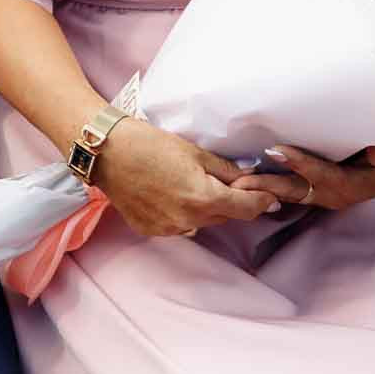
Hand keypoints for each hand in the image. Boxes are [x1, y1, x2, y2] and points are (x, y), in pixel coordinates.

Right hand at [94, 119, 280, 237]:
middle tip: (222, 181)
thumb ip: (225, 170)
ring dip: (203, 207)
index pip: (246, 208)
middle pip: (224, 216)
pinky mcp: (150, 230)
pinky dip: (180, 212)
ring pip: (201, 221)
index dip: (261, 201)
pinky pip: (177, 224)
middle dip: (229, 201)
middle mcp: (188, 219)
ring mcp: (168, 228)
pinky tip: (166, 193)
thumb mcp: (194, 151)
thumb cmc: (148, 143)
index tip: (270, 198)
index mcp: (203, 198)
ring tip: (186, 184)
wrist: (104, 151)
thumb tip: (247, 178)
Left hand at [235, 145, 374, 213]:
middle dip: (269, 186)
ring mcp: (330, 193)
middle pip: (303, 191)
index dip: (302, 164)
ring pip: (294, 193)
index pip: (329, 176)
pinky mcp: (321, 188)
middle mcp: (343, 193)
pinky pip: (294, 190)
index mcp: (363, 182)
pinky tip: (249, 180)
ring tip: (235, 184)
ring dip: (265, 189)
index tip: (276, 150)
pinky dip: (272, 186)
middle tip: (238, 182)